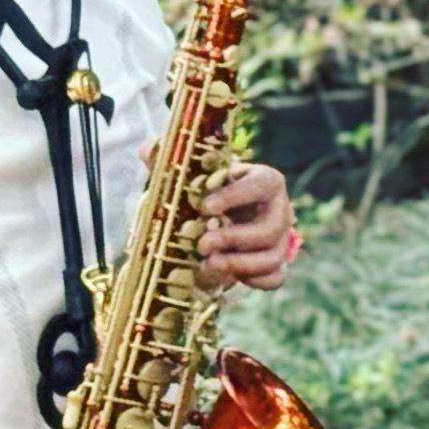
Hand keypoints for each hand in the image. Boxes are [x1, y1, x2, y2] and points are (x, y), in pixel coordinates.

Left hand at [143, 148, 296, 290]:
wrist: (227, 218)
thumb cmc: (211, 192)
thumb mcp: (193, 177)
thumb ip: (172, 165)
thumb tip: (147, 148)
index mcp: (266, 181)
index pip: (261, 186)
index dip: (236, 197)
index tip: (205, 207)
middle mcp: (280, 210)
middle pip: (270, 229)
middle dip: (234, 239)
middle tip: (202, 244)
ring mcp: (282, 239)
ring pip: (273, 257)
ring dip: (240, 264)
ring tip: (207, 264)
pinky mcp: (276, 263)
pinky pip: (274, 278)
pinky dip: (253, 280)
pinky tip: (226, 277)